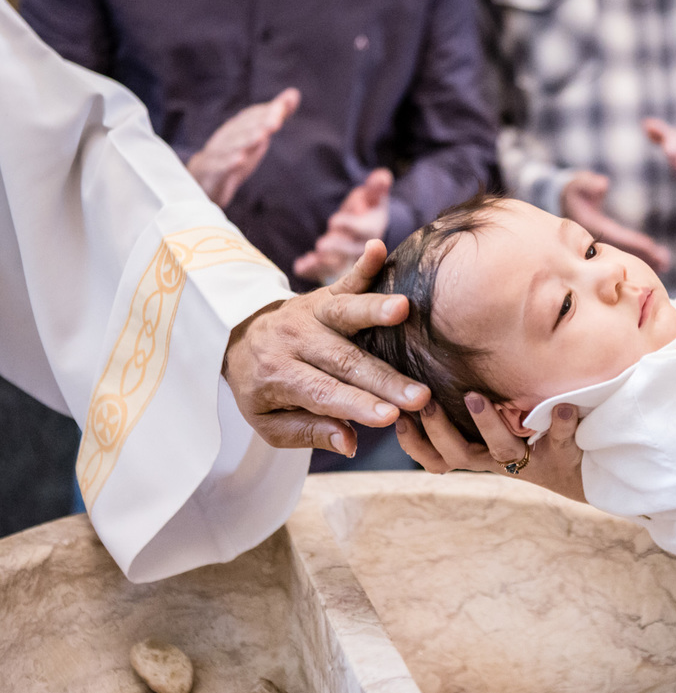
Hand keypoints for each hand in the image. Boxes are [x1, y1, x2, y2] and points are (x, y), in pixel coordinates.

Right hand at [187, 88, 300, 207]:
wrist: (202, 177)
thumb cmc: (234, 152)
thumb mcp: (256, 134)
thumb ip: (274, 116)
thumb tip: (294, 93)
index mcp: (238, 127)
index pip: (252, 117)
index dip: (267, 112)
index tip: (282, 108)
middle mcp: (226, 137)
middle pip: (243, 129)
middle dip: (260, 124)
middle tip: (276, 121)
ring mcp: (217, 154)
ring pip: (231, 147)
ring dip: (246, 141)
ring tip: (262, 137)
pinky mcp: (211, 173)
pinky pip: (219, 168)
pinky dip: (228, 164)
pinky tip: (239, 160)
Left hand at [223, 239, 430, 456]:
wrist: (236, 339)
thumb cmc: (262, 388)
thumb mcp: (270, 423)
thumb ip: (310, 432)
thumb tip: (351, 443)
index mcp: (278, 375)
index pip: (324, 393)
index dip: (358, 405)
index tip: (392, 417)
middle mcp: (294, 341)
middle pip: (345, 361)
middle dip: (384, 379)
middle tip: (420, 395)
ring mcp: (309, 313)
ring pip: (346, 314)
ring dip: (375, 310)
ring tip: (403, 309)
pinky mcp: (322, 295)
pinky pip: (344, 279)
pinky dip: (363, 264)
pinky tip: (379, 249)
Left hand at [294, 168, 393, 282]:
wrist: (361, 229)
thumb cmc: (367, 209)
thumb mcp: (372, 197)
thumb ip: (376, 188)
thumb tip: (382, 176)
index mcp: (372, 228)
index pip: (364, 230)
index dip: (350, 226)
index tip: (334, 221)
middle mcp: (361, 247)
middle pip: (350, 251)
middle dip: (336, 248)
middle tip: (322, 245)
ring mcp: (348, 259)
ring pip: (338, 264)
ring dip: (324, 263)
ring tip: (311, 259)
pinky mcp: (334, 266)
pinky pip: (323, 272)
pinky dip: (312, 271)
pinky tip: (299, 267)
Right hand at [396, 392, 585, 502]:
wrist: (585, 468)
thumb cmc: (532, 435)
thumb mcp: (499, 422)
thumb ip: (470, 400)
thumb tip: (434, 355)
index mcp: (478, 452)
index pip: (434, 457)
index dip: (412, 443)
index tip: (395, 417)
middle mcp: (497, 459)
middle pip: (458, 455)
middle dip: (438, 429)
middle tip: (425, 401)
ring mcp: (528, 459)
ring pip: (501, 449)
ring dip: (486, 423)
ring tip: (475, 397)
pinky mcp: (561, 457)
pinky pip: (559, 440)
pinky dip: (560, 424)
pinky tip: (562, 405)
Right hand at [561, 170, 671, 272]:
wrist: (562, 200)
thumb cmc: (573, 189)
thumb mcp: (577, 183)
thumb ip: (588, 184)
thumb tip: (603, 184)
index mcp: (593, 227)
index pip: (618, 237)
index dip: (634, 243)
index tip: (652, 248)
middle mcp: (597, 240)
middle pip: (624, 251)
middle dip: (643, 256)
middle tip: (665, 263)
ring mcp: (602, 244)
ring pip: (626, 254)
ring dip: (644, 258)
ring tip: (665, 264)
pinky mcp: (607, 243)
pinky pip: (625, 251)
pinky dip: (640, 254)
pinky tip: (656, 259)